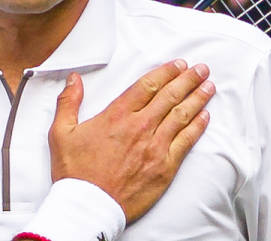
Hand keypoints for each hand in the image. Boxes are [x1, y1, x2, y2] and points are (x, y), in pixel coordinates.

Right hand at [48, 60, 213, 222]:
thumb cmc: (75, 172)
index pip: (147, 86)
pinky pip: (186, 142)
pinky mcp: (164, 167)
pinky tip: (205, 117)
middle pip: (170, 96)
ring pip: (182, 115)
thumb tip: (74, 80)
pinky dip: (198, 127)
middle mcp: (140, 127)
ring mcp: (155, 147)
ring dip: (197, 98)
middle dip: (188, 80)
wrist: (89, 206)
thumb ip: (68, 102)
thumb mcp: (61, 132)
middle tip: (201, 69)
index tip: (178, 64)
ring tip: (208, 86)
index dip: (166, 72)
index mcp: (117, 115)